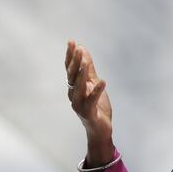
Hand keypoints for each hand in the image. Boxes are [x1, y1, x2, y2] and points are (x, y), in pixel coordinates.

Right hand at [65, 39, 114, 166]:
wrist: (100, 129)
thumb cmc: (96, 106)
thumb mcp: (93, 84)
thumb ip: (88, 69)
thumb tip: (83, 50)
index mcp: (74, 87)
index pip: (70, 69)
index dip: (70, 55)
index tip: (72, 42)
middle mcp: (73, 95)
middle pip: (72, 76)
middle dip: (75, 62)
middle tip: (79, 49)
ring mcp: (79, 105)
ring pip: (79, 88)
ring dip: (82, 74)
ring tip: (85, 62)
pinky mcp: (88, 113)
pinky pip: (92, 100)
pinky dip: (97, 91)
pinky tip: (103, 81)